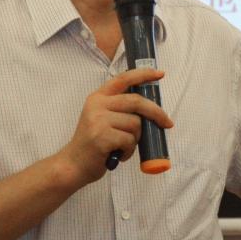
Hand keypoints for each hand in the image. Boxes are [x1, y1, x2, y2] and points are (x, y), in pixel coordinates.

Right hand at [60, 68, 173, 185]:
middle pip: (136, 101)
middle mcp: (97, 104)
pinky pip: (129, 140)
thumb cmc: (93, 144)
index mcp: (98, 97)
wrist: (73, 165)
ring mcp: (98, 120)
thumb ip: (119, 109)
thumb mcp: (101, 118)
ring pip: (135, 124)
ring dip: (135, 139)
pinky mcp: (102, 136)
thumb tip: (151, 108)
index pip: (123, 79)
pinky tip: (118, 155)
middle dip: (156, 113)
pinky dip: (129, 151)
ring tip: (123, 147)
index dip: (144, 74)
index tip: (160, 74)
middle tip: (167, 123)